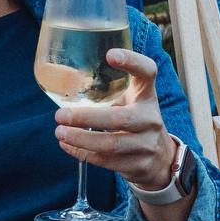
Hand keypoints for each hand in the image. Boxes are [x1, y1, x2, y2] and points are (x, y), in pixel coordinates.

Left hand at [53, 48, 177, 191]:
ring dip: (80, 139)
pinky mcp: (140, 165)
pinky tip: (68, 146)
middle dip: (85, 118)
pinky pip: (107, 161)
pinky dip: (82, 153)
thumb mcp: (130, 100)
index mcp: (146, 95)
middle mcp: (151, 118)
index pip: (148, 73)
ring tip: (60, 132)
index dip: (132, 62)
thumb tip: (61, 75)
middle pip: (120, 118)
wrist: (159, 157)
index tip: (110, 56)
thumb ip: (107, 90)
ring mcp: (147, 144)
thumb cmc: (135, 120)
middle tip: (60, 115)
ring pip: (110, 144)